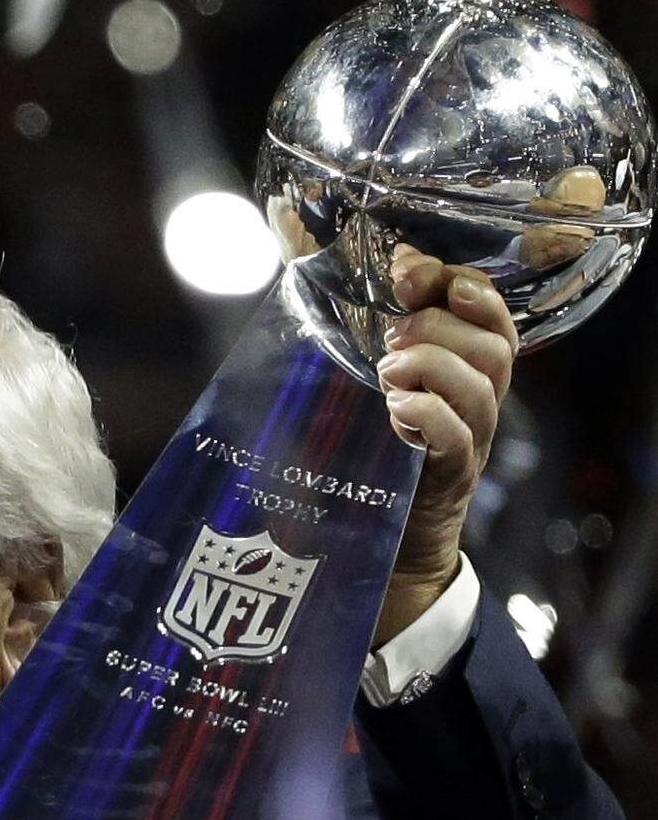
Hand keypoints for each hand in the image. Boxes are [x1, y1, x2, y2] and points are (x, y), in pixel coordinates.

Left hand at [372, 245, 517, 645]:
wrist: (387, 550)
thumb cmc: (373, 464)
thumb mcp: (371, 395)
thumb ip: (369, 350)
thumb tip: (324, 291)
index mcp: (463, 376)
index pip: (490, 317)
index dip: (459, 284)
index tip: (408, 270)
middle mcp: (477, 407)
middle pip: (494, 346)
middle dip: (441, 324)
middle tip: (392, 334)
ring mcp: (468, 444)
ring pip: (480, 388)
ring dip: (433, 365)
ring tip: (386, 371)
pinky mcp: (448, 481)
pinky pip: (458, 440)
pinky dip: (429, 414)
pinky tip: (395, 409)